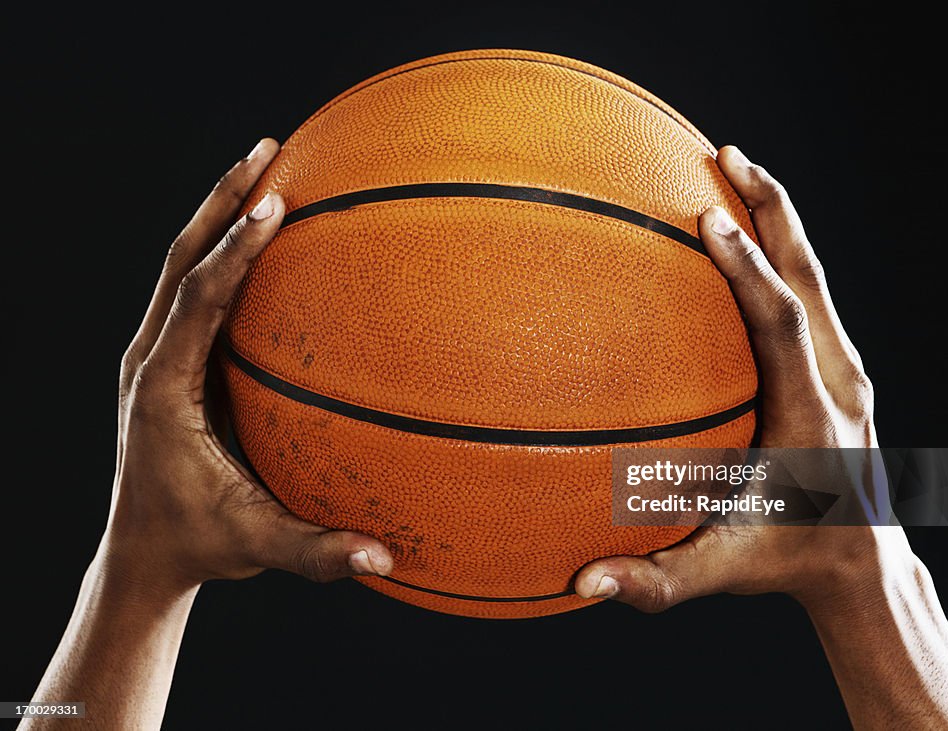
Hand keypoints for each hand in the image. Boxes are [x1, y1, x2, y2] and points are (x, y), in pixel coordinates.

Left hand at [103, 138, 393, 596]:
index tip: (274, 207)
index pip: (197, 301)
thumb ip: (316, 552)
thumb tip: (383, 557)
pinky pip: (194, 286)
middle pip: (179, 257)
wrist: (142, 553)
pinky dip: (223, 247)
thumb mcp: (255, 547)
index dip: (233, 252)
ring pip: (181, 263)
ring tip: (266, 166)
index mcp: (162, 390)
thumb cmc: (198, 544)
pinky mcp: (167, 357)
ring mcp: (153, 354)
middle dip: (222, 199)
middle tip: (268, 150)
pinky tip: (265, 230)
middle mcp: (147, 360)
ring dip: (219, 211)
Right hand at [575, 146, 882, 609]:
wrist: (863, 564)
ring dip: (778, 219)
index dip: (748, 272)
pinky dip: (779, 252)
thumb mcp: (723, 572)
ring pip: (815, 276)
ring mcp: (846, 371)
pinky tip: (745, 233)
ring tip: (736, 169)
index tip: (710, 220)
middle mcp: (840, 382)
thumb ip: (657, 582)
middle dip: (771, 209)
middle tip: (728, 155)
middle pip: (811, 276)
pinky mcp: (839, 369)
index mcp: (813, 419)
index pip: (780, 327)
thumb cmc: (789, 561)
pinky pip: (809, 294)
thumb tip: (584, 584)